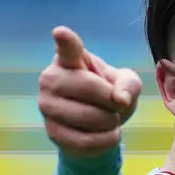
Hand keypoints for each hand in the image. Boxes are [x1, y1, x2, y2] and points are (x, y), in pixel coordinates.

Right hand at [38, 26, 141, 159]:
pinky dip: (106, 141)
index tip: (61, 33)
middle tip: (114, 105)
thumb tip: (119, 99)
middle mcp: (50, 79)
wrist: (96, 124)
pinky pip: (86, 141)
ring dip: (111, 123)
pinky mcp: (51, 132)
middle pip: (89, 88)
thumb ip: (128, 84)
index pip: (66, 48)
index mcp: (68, 59)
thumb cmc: (108, 94)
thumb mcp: (126, 83)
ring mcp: (46, 106)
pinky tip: (107, 135)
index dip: (65, 40)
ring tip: (110, 120)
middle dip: (112, 101)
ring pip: (89, 117)